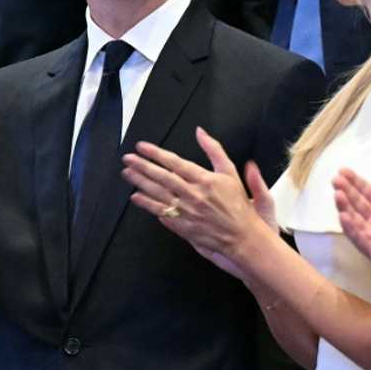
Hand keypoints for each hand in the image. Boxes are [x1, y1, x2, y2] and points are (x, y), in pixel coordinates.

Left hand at [122, 127, 277, 279]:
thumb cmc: (239, 205)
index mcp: (204, 179)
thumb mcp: (230, 172)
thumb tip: (200, 132)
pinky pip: (162, 213)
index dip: (156, 154)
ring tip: (127, 174)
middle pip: (162, 178)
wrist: (243, 237)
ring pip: (158, 194)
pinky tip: (136, 198)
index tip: (142, 147)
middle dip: (142, 167)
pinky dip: (147, 205)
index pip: (175, 163)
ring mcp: (187, 212)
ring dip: (140, 183)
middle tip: (127, 159)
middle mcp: (193, 195)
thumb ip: (214, 150)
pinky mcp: (183, 226)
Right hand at [333, 169, 370, 286]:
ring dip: (345, 208)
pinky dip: (351, 229)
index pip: (367, 195)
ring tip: (337, 194)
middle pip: (357, 206)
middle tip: (335, 179)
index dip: (356, 183)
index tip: (344, 170)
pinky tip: (344, 217)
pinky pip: (361, 241)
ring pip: (355, 221)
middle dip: (346, 192)